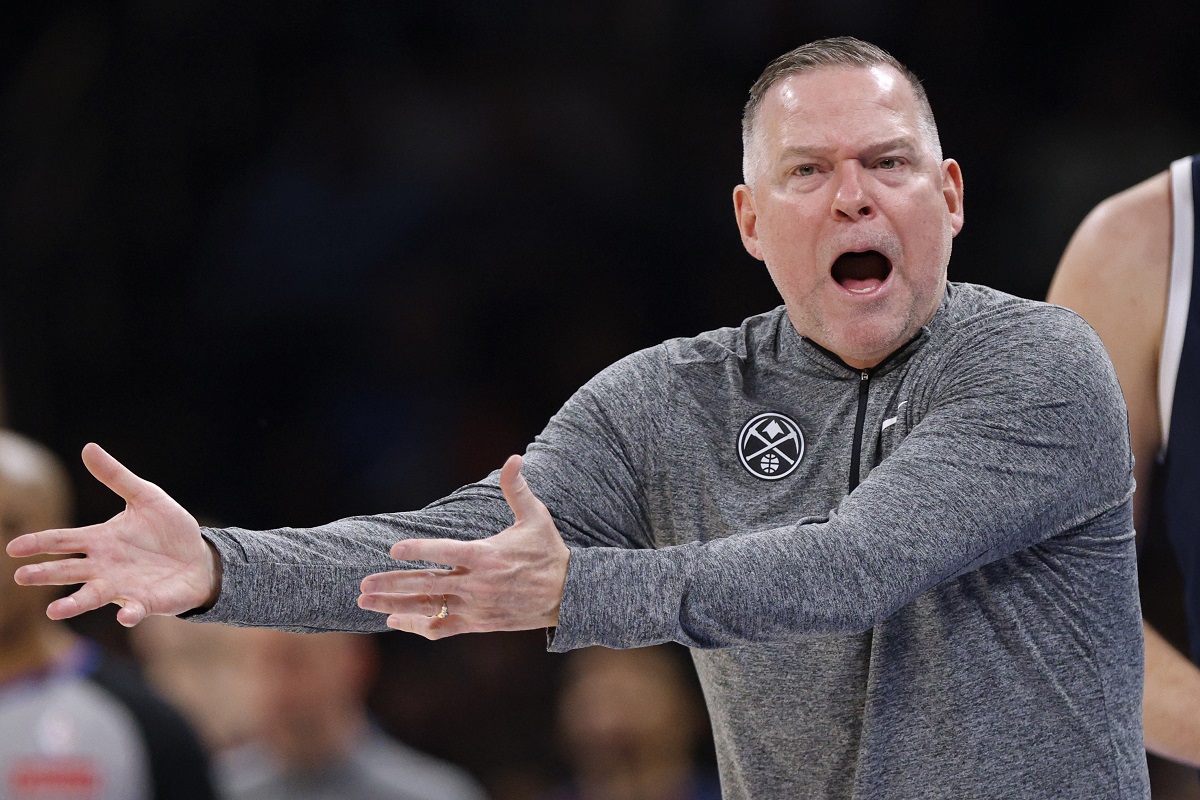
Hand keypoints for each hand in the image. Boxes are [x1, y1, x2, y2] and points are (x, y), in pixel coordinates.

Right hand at [5, 443, 219, 626]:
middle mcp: (104, 566)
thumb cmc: (169, 529)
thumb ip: (116, 476)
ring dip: (74, 603)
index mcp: (101, 540)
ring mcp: (122, 586)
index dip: (39, 543)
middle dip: (46, 573)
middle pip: (69, 570)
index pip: (63, 541)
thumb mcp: (145, 496)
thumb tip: (88, 448)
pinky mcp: (145, 602)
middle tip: (21, 576)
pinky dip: (130, 613)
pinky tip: (126, 616)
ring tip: (54, 611)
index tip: (14, 547)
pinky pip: (135, 610)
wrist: (199, 559)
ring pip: (92, 596)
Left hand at [357, 454, 569, 638]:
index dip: (419, 550)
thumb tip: (513, 457)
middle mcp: (477, 584)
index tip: (393, 549)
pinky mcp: (478, 623)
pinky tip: (394, 620)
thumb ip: (517, 489)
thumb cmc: (548, 551)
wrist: (569, 596)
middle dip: (392, 584)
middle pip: (428, 585)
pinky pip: (442, 628)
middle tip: (362, 584)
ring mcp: (476, 607)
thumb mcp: (535, 517)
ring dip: (395, 605)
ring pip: (428, 608)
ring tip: (366, 602)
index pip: (446, 552)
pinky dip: (416, 626)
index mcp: (487, 555)